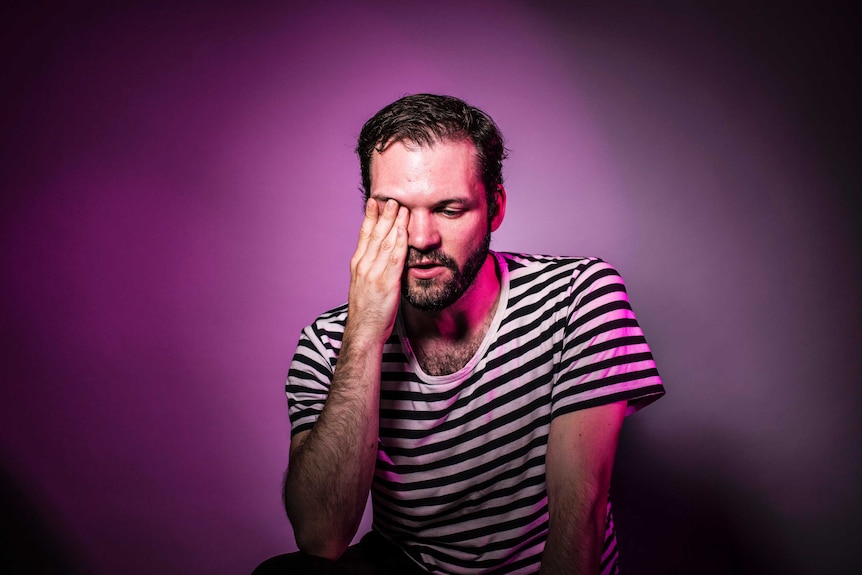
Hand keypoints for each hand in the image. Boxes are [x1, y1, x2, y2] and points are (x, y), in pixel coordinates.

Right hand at [346, 198, 408, 343]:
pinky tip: (404, 230)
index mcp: (357, 265)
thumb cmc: (367, 311)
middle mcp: (364, 266)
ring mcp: (374, 273)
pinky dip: (400, 242)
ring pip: (385, 242)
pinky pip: (395, 258)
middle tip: (391, 198)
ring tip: (400, 207)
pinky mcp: (386, 283)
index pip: (364, 235)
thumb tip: (383, 256)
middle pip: (375, 234)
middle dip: (384, 215)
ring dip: (394, 223)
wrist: (364, 331)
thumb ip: (372, 268)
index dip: (369, 217)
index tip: (374, 202)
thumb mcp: (364, 284)